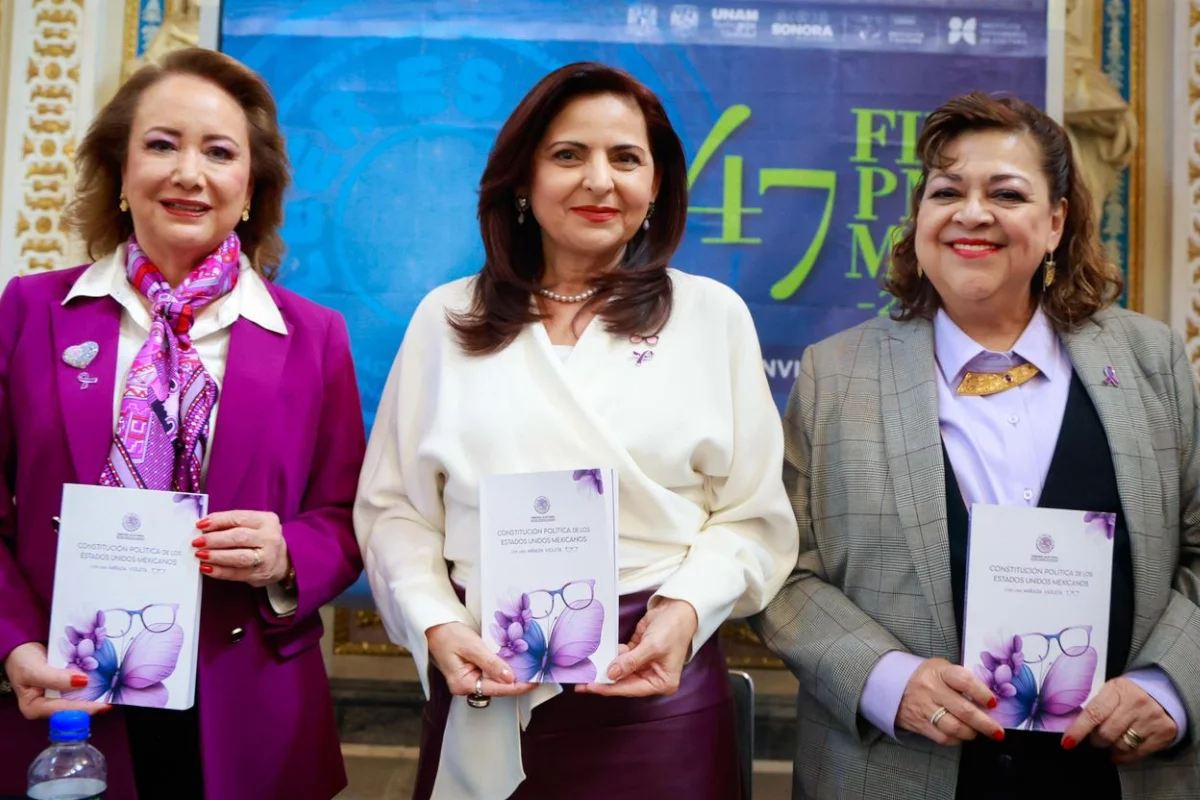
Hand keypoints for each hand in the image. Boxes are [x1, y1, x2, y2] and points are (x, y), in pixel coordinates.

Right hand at [4, 643, 109, 720]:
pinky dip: (92, 681)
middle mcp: (49, 706)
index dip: (84, 708)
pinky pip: (81, 685)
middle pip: (74, 706)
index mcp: (35, 708)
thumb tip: (82, 682)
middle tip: (114, 695)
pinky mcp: (66, 685)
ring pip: (80, 696)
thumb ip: (55, 678)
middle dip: (93, 701)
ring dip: (96, 690)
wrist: (21, 646)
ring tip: (114, 686)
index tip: (104, 705)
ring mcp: (59, 695)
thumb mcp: (33, 670)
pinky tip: (105, 677)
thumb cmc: (21, 660)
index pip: (63, 711)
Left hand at [192, 510, 289, 587]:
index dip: (218, 521)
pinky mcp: (259, 574)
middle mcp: (269, 538)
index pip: (239, 518)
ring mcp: (266, 558)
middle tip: (197, 542)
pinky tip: (207, 568)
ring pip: (238, 556)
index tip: (200, 524)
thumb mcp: (254, 525)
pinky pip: (236, 573)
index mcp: (266, 520)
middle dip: (215, 539)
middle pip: (238, 537)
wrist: (284, 561)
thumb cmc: (261, 540)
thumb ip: (233, 524)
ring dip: (216, 556)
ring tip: (200, 555)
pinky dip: (219, 571)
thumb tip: (203, 528)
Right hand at [425, 622, 536, 697]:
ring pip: (496, 680)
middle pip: (498, 687)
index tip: (534, 681)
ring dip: (512, 674)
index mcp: (463, 684)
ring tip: (530, 667)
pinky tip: (516, 662)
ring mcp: (469, 678)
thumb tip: (510, 678)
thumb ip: (490, 662)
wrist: (433, 625)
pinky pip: (491, 672)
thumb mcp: (471, 645)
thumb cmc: (446, 634)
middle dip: (517, 681)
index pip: (497, 689)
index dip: (518, 686)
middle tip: (537, 672)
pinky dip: (503, 667)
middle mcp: (466, 685)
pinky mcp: (472, 670)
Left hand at [577, 598, 697, 697]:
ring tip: (586, 669)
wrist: (678, 608)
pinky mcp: (638, 653)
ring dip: (605, 668)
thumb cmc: (673, 629)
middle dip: (604, 680)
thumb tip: (611, 674)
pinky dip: (611, 656)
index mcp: (661, 683)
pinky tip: (600, 654)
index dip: (610, 688)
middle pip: (623, 682)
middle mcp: (652, 677)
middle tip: (581, 682)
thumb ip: (631, 662)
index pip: (630, 688)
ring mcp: (644, 665)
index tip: (591, 686)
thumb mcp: (652, 647)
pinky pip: (621, 658)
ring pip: (620, 671)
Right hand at [897, 658, 1002, 745]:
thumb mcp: (941, 668)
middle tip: (998, 731)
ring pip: (954, 728)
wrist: (889, 683)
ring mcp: (924, 708)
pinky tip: (961, 735)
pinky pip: (943, 738)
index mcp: (939, 672)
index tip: (993, 703)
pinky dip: (956, 740)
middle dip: (986, 724)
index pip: (965, 681)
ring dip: (972, 733)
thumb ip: (962, 679)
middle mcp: (932, 690)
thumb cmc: (924, 675)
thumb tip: (988, 699)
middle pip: (964, 711)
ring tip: (978, 732)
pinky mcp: (919, 724)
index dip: (982, 693)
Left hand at [1061, 677, 1177, 762]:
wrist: (1164, 692)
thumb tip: (1073, 727)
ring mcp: (1152, 719)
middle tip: (1096, 738)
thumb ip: (1095, 706)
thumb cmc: (1129, 694)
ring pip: (1121, 746)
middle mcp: (1137, 703)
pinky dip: (1124, 757)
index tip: (1068, 742)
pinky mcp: (1163, 733)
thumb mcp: (1111, 691)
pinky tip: (1119, 752)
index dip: (1079, 730)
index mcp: (1118, 689)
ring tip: (1110, 742)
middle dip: (1096, 740)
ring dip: (1110, 748)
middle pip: (1107, 733)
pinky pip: (1137, 754)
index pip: (1094, 713)